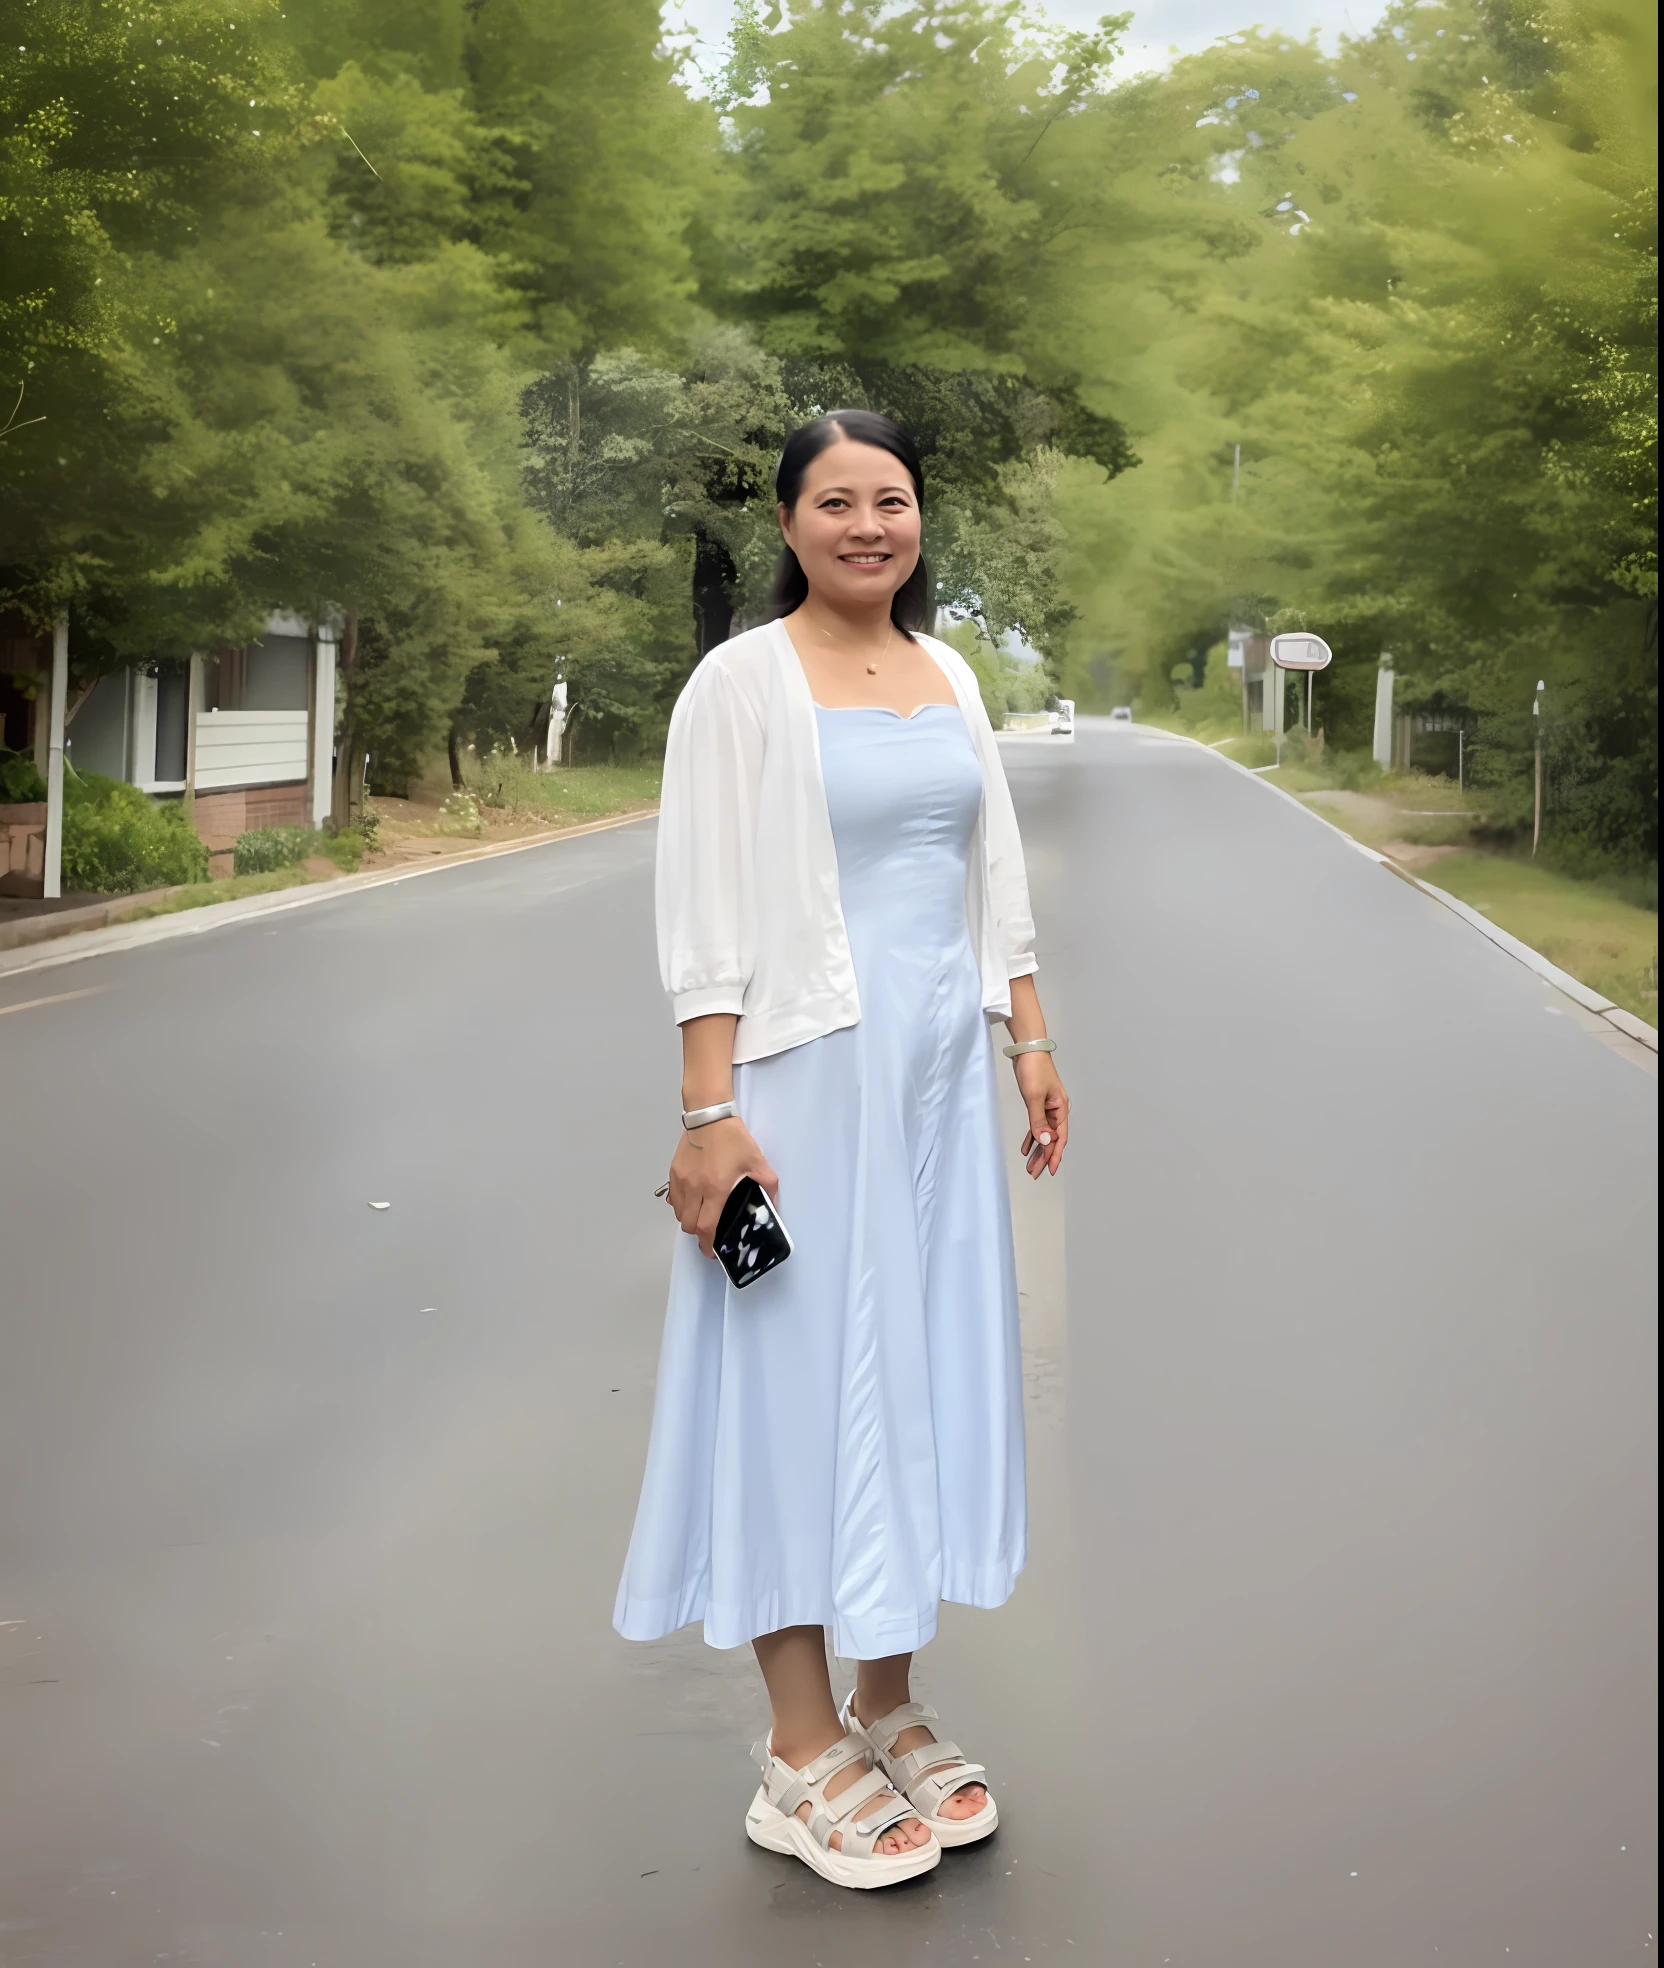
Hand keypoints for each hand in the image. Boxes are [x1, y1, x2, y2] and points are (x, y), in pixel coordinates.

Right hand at [666, 1115, 778, 1256]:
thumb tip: (772, 1206)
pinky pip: (674, 1199)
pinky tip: (694, 1199)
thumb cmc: (732, 1137)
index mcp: (716, 1188)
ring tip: (703, 1215)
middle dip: (699, 1235)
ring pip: (679, 1214)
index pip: (706, 1227)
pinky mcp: (673, 1172)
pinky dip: (682, 1206)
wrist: (708, 1115)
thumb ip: (768, 1185)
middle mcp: (695, 1188)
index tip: (713, 1251)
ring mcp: (681, 1180)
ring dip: (690, 1220)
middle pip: (689, 1225)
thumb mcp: (757, 1161)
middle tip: (710, 1234)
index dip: (708, 1244)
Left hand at [1013, 1051, 1067, 1177]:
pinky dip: (1032, 1137)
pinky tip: (1027, 1148)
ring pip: (1043, 1134)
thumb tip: (1044, 1142)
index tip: (1050, 1170)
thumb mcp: (1034, 1097)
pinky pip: (1036, 1125)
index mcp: (1061, 1108)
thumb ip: (1038, 1121)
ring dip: (1037, 1150)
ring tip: (1030, 1166)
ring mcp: (1047, 1107)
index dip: (1055, 1155)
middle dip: (1044, 1157)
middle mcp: (1056, 1110)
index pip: (1059, 1137)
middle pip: (1051, 1139)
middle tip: (1034, 1173)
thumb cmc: (1034, 1069)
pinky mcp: (1038, 1104)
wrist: (1027, 1050)